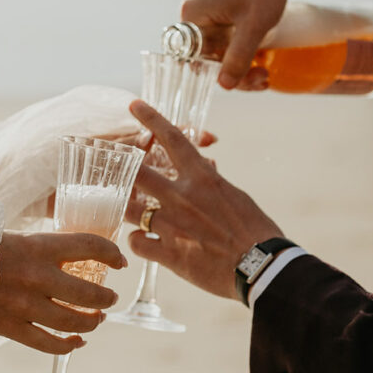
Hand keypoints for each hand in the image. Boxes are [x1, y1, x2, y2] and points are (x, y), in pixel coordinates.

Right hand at [0, 231, 124, 353]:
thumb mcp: (10, 236)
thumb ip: (39, 247)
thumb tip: (66, 252)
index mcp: (37, 246)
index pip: (89, 246)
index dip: (111, 254)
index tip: (120, 262)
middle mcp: (36, 276)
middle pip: (89, 293)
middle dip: (106, 298)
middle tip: (110, 298)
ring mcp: (23, 306)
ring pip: (73, 322)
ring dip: (92, 322)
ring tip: (98, 319)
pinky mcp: (9, 328)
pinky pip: (47, 344)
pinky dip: (67, 346)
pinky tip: (77, 343)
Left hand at [126, 100, 282, 300]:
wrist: (263, 267)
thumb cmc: (256, 231)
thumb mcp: (234, 197)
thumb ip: (212, 182)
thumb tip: (205, 168)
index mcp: (203, 178)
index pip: (173, 138)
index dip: (151, 119)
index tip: (134, 105)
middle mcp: (183, 197)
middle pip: (138, 173)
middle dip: (120, 168)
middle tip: (109, 167)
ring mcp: (173, 225)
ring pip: (129, 210)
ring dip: (124, 209)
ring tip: (123, 210)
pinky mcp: (170, 254)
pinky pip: (137, 243)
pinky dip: (137, 242)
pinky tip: (143, 243)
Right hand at [180, 0, 304, 90]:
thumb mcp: (254, 25)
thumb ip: (238, 56)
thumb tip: (224, 86)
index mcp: (194, 16)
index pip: (196, 59)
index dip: (219, 74)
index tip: (247, 81)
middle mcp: (195, 16)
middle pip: (208, 58)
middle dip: (236, 72)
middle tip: (263, 78)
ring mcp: (207, 15)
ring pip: (219, 52)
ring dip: (241, 65)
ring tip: (265, 72)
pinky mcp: (219, 15)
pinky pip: (225, 42)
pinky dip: (242, 52)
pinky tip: (260, 60)